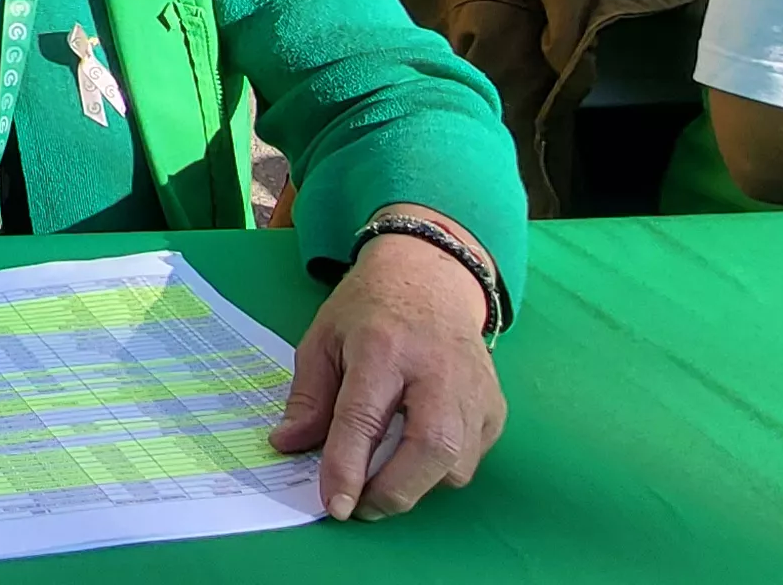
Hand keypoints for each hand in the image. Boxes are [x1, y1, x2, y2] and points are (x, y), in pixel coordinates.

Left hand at [271, 215, 505, 520]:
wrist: (432, 276)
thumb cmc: (370, 310)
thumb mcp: (323, 339)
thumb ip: (308, 396)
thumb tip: (287, 445)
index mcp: (384, 348)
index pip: (365, 419)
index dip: (347, 469)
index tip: (335, 506)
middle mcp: (437, 370)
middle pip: (430, 448)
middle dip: (394, 491)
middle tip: (362, 507)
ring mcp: (474, 389)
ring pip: (457, 464)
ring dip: (418, 485)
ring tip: (384, 478)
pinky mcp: (495, 406)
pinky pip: (472, 458)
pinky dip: (442, 471)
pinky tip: (415, 455)